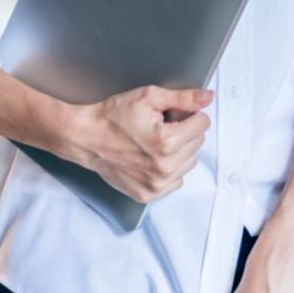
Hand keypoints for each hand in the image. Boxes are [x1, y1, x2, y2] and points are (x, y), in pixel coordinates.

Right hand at [69, 85, 212, 202]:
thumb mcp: (149, 97)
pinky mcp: (148, 194)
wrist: (85, 138)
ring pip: (189, 161)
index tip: (173, 114)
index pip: (202, 124)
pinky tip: (152, 158)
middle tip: (160, 126)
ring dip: (180, 150)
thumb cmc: (113, 116)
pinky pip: (176, 180)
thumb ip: (183, 98)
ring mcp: (156, 184)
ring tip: (155, 142)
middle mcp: (165, 167)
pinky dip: (169, 169)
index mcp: (168, 142)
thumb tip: (208, 98)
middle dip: (184, 131)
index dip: (189, 114)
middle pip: (198, 143)